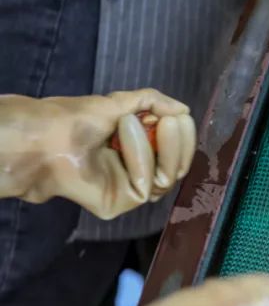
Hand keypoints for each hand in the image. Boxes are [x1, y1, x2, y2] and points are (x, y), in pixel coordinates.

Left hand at [0, 89, 196, 218]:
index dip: (184, 138)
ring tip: (132, 122)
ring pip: (166, 177)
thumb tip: (184, 110)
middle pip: (178, 168)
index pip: (176, 153)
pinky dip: (139, 157)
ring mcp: (129, 190)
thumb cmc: (75, 119)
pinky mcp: (120, 203)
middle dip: (179, 144)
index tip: (181, 118)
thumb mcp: (120, 102)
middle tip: (172, 122)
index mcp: (137, 152)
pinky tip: (122, 137)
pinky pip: (146, 185)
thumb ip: (153, 102)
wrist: (47, 136)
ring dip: (157, 146)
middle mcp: (137, 173)